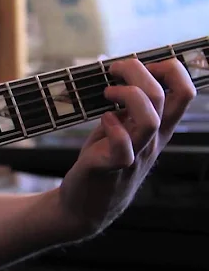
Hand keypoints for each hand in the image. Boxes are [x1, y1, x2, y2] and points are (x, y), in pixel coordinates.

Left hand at [59, 58, 195, 236]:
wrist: (84, 206)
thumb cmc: (102, 160)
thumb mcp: (123, 129)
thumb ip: (129, 107)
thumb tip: (125, 72)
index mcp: (158, 128)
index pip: (185, 92)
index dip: (169, 68)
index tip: (141, 64)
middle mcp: (152, 140)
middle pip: (168, 97)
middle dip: (141, 71)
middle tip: (114, 69)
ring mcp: (135, 155)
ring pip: (151, 120)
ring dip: (127, 96)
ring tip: (106, 93)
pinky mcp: (111, 168)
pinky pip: (122, 147)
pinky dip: (112, 128)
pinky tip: (102, 120)